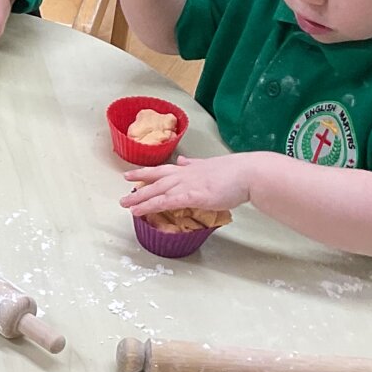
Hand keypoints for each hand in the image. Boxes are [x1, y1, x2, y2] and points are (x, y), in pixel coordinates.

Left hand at [122, 153, 256, 214]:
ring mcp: (186, 185)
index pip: (162, 169)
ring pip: (157, 192)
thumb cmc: (235, 172)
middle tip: (122, 196)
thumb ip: (194, 164)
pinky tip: (140, 211)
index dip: (144, 172)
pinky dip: (151, 206)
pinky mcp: (192, 196)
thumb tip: (183, 161)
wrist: (248, 173)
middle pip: (155, 181)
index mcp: (189, 168)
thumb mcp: (210, 165)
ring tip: (126, 205)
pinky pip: (166, 202)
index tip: (130, 175)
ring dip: (140, 199)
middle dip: (137, 188)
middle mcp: (184, 175)